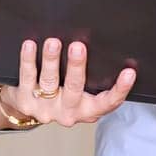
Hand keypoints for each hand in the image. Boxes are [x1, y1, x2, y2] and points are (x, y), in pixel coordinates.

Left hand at [0, 38, 136, 127]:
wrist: (27, 107)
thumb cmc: (62, 91)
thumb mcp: (82, 91)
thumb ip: (92, 76)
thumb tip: (101, 43)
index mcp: (88, 109)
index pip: (108, 102)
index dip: (120, 89)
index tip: (129, 72)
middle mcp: (68, 112)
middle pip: (75, 89)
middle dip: (76, 67)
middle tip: (78, 47)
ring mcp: (46, 109)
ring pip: (50, 82)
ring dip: (51, 61)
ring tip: (53, 43)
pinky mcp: (26, 102)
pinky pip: (27, 78)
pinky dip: (28, 60)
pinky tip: (30, 46)